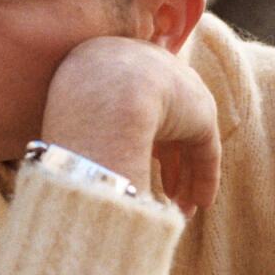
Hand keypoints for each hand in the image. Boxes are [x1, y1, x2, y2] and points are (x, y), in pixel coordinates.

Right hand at [38, 35, 220, 217]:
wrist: (106, 91)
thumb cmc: (76, 107)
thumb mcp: (70, 114)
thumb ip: (81, 130)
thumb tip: (72, 162)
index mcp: (120, 66)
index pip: (136, 107)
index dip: (139, 141)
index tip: (133, 164)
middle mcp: (154, 73)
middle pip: (166, 124)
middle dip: (168, 163)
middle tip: (166, 194)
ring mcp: (180, 91)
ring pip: (187, 140)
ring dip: (185, 177)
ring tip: (180, 208)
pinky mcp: (201, 113)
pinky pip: (204, 149)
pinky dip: (204, 178)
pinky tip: (200, 203)